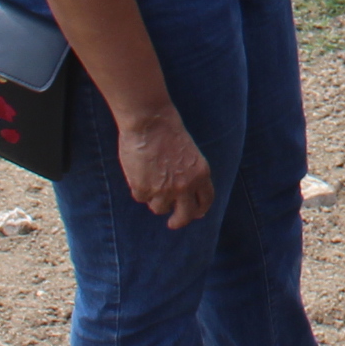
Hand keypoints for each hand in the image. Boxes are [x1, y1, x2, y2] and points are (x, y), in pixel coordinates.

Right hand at [115, 107, 214, 228]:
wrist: (150, 122)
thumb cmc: (168, 132)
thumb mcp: (189, 155)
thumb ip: (190, 176)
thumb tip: (188, 200)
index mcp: (201, 174)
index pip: (205, 201)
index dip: (199, 210)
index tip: (194, 215)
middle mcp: (185, 186)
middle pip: (185, 216)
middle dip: (179, 222)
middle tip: (173, 223)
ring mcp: (164, 190)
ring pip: (159, 208)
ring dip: (155, 198)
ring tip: (151, 175)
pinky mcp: (143, 190)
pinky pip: (141, 197)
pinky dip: (139, 188)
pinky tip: (139, 170)